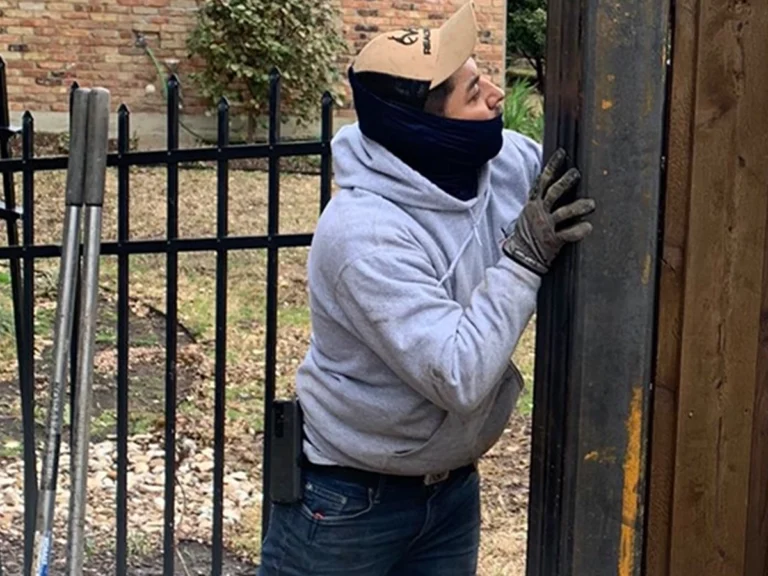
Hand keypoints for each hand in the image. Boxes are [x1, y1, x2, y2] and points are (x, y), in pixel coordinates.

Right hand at [502, 148, 595, 274]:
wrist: (521, 256)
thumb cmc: (528, 232)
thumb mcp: (529, 213)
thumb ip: (540, 200)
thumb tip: (551, 183)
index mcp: (534, 204)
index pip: (543, 180)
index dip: (552, 166)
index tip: (562, 153)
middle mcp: (540, 213)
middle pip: (553, 193)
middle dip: (565, 182)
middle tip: (576, 173)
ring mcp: (546, 226)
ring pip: (563, 213)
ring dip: (577, 207)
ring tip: (591, 203)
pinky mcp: (552, 240)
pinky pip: (567, 234)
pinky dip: (578, 231)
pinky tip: (588, 227)